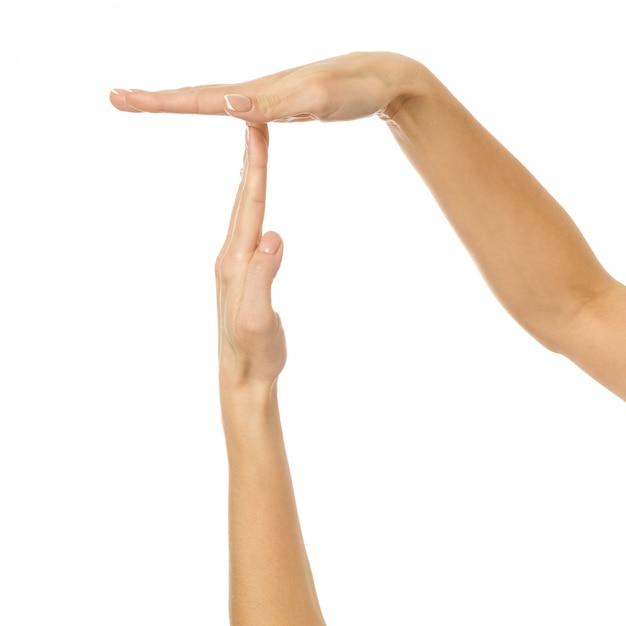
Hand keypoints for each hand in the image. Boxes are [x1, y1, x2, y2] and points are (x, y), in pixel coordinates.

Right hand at [109, 51, 423, 122]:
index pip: (202, 98)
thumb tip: (228, 104)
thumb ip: (276, 103)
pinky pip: (239, 107)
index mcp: (261, 92)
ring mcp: (269, 97)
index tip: (123, 99)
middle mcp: (258, 91)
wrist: (383, 79)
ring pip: (216, 100)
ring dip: (180, 101)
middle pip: (199, 95)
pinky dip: (217, 108)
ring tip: (150, 103)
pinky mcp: (282, 104)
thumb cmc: (357, 88)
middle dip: (157, 99)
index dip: (162, 101)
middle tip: (118, 99)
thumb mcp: (319, 97)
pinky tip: (217, 109)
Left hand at [216, 123, 285, 394]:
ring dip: (250, 183)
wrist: (242, 377)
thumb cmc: (254, 352)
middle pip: (243, 203)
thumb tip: (273, 235)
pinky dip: (253, 210)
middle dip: (250, 164)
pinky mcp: (243, 278)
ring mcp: (235, 268)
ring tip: (254, 158)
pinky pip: (248, 233)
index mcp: (236, 262)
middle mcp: (230, 259)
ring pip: (244, 216)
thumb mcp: (258, 317)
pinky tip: (256, 210)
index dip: (255, 169)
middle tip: (255, 128)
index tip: (256, 132)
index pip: (249, 207)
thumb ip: (262, 275)